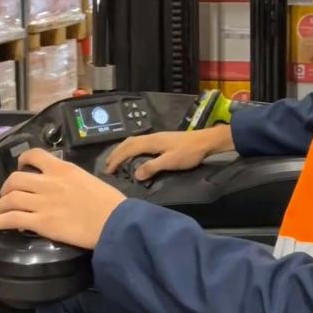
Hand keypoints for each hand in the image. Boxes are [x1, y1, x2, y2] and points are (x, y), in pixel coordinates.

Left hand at [0, 149, 126, 249]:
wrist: (115, 221)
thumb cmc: (110, 203)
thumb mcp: (89, 180)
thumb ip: (72, 180)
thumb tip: (64, 187)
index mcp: (63, 169)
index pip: (34, 156)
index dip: (22, 160)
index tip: (20, 166)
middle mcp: (49, 182)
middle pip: (15, 179)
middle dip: (5, 187)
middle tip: (5, 196)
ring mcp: (43, 202)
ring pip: (9, 199)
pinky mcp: (41, 222)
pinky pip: (11, 219)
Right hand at [103, 125, 234, 180]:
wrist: (205, 142)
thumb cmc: (189, 153)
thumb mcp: (171, 162)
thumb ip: (152, 167)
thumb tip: (135, 174)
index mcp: (151, 142)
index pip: (128, 149)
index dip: (116, 159)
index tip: (108, 171)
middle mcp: (151, 137)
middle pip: (127, 143)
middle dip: (115, 154)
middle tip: (107, 166)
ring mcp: (156, 137)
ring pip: (133, 141)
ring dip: (122, 150)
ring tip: (116, 161)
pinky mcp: (161, 140)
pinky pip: (139, 143)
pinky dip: (130, 149)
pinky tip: (133, 155)